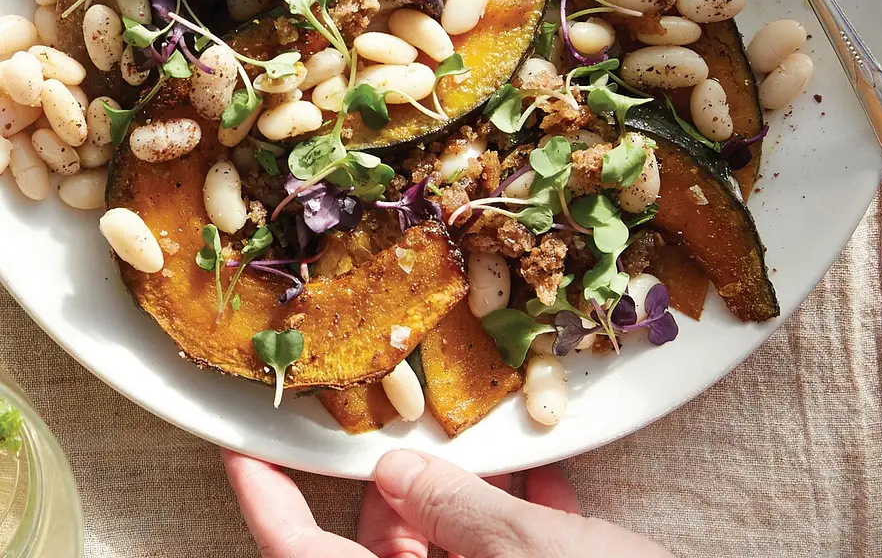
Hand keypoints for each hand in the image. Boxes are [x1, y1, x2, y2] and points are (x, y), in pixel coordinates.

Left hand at [223, 448, 673, 557]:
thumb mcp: (535, 554)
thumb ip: (459, 510)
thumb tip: (395, 472)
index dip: (268, 504)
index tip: (241, 449)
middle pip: (382, 552)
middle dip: (397, 488)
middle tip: (409, 426)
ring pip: (444, 555)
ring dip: (467, 502)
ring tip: (495, 452)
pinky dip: (515, 528)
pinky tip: (550, 492)